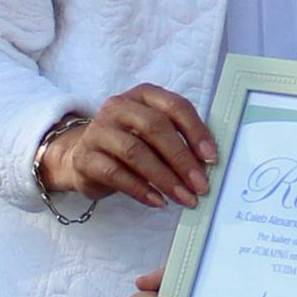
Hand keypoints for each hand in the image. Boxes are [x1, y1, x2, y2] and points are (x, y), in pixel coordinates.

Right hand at [43, 84, 216, 207]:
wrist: (85, 156)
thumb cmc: (130, 143)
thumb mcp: (154, 134)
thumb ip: (179, 140)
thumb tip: (206, 165)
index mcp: (143, 95)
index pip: (175, 106)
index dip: (196, 131)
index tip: (211, 158)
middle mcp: (119, 107)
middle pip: (155, 128)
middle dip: (181, 158)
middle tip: (200, 185)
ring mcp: (98, 130)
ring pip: (135, 151)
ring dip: (164, 178)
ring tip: (184, 197)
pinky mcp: (85, 157)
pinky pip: (115, 173)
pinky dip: (140, 189)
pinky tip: (158, 201)